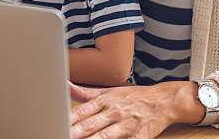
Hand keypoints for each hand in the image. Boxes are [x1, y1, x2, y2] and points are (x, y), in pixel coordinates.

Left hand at [69, 81, 202, 138]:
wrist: (163, 100)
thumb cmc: (132, 97)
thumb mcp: (108, 91)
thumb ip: (84, 93)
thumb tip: (63, 84)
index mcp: (104, 100)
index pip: (81, 112)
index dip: (67, 120)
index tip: (54, 123)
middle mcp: (114, 112)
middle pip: (90, 125)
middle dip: (74, 133)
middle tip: (61, 134)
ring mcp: (126, 125)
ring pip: (105, 137)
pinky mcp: (139, 137)